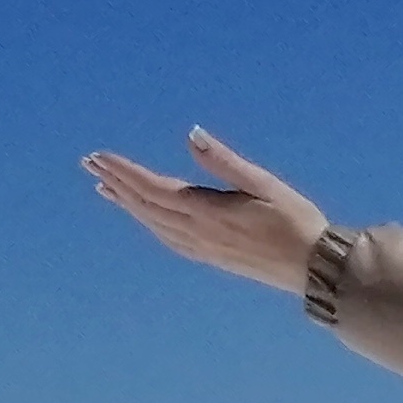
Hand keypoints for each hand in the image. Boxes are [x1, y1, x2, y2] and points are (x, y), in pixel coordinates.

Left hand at [82, 128, 333, 294]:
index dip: (123, 171)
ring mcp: (201, 248)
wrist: (314, 268)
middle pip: (144, 205)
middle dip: (115, 183)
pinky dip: (147, 222)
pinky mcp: (210, 257)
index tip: (98, 156)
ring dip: (126, 203)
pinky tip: (143, 216)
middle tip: (89, 165)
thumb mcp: (264, 183)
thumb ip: (224, 161)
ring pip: (151, 223)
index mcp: (206, 211)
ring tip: (105, 187)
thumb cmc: (296, 221)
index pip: (152, 187)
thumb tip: (191, 134)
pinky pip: (166, 237)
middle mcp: (196, 232)